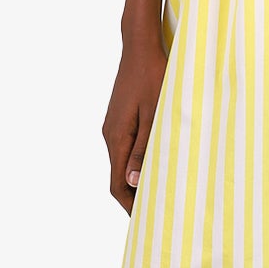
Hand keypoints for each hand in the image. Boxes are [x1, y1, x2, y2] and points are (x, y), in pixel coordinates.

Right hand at [102, 38, 168, 214]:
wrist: (140, 46)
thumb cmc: (154, 76)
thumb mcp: (155, 113)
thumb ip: (145, 148)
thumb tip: (133, 182)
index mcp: (117, 137)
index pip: (116, 183)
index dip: (129, 205)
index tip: (145, 221)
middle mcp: (110, 134)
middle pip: (117, 177)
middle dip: (133, 197)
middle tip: (156, 213)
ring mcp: (113, 125)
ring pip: (120, 163)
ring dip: (135, 180)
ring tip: (158, 193)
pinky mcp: (120, 118)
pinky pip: (124, 148)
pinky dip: (135, 164)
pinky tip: (153, 166)